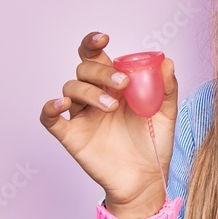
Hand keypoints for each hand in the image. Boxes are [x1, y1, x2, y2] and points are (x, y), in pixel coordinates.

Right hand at [39, 32, 178, 215]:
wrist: (145, 180)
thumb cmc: (154, 144)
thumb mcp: (166, 114)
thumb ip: (166, 89)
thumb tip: (168, 63)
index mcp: (114, 86)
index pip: (96, 57)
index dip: (93, 43)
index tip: (103, 39)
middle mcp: (94, 96)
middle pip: (84, 70)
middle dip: (101, 72)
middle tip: (123, 85)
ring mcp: (81, 115)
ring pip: (70, 88)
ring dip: (88, 91)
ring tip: (111, 107)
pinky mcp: (70, 135)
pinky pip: (49, 117)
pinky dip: (50, 107)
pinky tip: (62, 105)